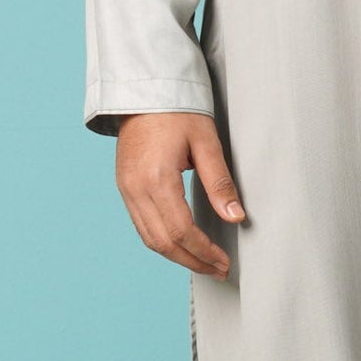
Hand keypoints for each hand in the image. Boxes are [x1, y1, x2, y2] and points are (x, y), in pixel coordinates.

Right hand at [116, 112, 246, 277]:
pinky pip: (141, 225)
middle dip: (192, 261)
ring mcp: (126, 189)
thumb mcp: (206, 141)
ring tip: (204, 262)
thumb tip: (236, 217)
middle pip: (162, 243)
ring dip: (176, 256)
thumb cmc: (178, 110)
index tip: (224, 261)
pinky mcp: (124, 186)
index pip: (181, 231)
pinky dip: (162, 241)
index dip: (204, 251)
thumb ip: (220, 182)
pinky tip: (181, 243)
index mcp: (156, 179)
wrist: (145, 90)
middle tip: (218, 269)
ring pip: (149, 239)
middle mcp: (135, 189)